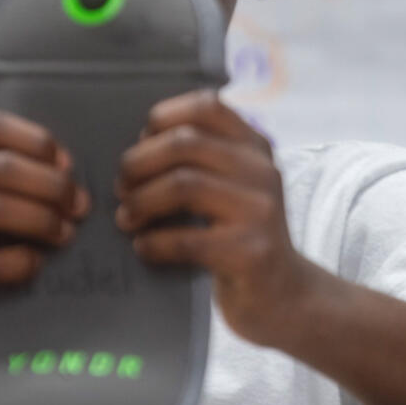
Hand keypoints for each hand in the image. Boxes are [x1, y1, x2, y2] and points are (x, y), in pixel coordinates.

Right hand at [0, 111, 87, 342]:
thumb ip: (7, 168)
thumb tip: (64, 169)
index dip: (37, 142)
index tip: (66, 165)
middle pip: (0, 166)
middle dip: (51, 185)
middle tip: (78, 205)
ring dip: (42, 220)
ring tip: (65, 233)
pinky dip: (20, 261)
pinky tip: (34, 263)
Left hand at [115, 90, 309, 346]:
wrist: (285, 298)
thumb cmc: (240, 237)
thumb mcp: (232, 187)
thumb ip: (200, 161)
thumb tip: (137, 146)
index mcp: (255, 147)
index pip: (206, 106)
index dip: (164, 117)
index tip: (140, 142)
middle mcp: (262, 171)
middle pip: (185, 144)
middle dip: (139, 163)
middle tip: (120, 187)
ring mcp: (261, 211)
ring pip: (183, 185)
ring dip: (142, 201)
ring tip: (125, 218)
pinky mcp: (251, 253)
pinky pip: (187, 239)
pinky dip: (154, 242)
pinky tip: (143, 248)